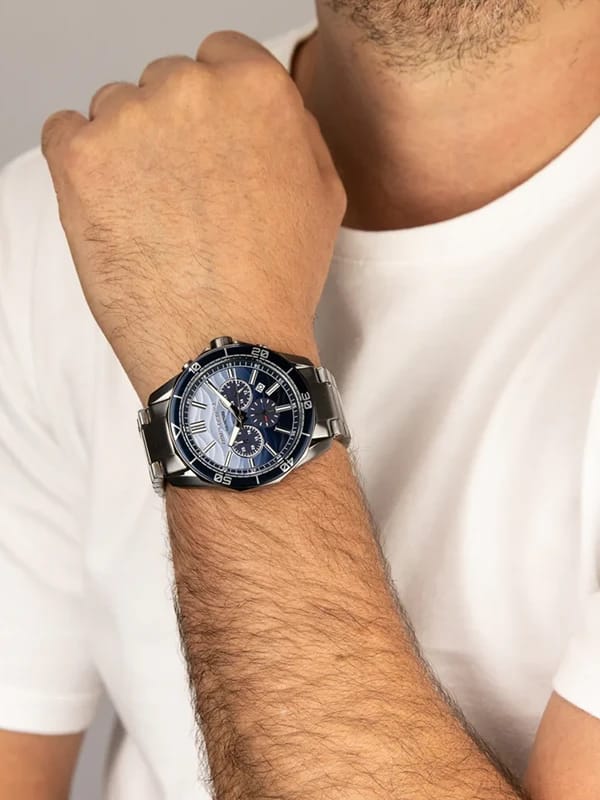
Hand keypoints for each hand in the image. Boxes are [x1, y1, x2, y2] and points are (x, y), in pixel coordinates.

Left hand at [41, 32, 345, 400]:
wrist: (227, 344)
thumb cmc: (276, 281)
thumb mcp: (322, 195)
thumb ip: (292, 130)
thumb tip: (261, 109)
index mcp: (256, 89)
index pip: (220, 56)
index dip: (216, 106)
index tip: (210, 143)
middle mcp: (192, 90)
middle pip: (165, 83)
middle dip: (172, 131)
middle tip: (185, 196)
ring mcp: (130, 121)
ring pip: (115, 109)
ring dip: (128, 151)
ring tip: (154, 218)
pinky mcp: (81, 159)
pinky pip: (65, 132)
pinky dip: (83, 166)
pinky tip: (115, 212)